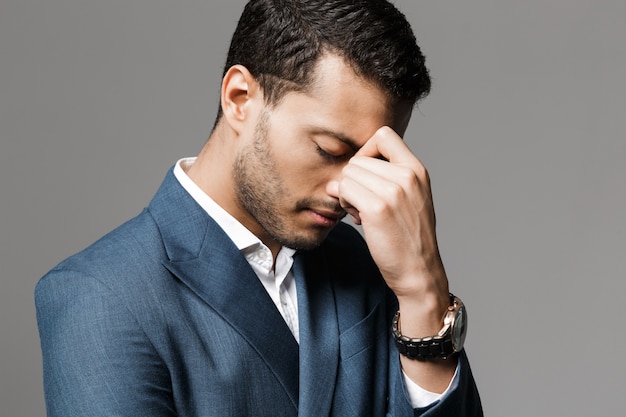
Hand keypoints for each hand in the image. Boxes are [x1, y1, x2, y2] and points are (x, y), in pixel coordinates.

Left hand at [327, 126, 457, 390]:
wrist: (419, 273)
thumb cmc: (409, 239)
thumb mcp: (409, 199)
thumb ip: (386, 179)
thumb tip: (342, 174)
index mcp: (417, 170)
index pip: (383, 136)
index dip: (366, 151)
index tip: (365, 174)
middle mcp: (408, 177)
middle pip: (358, 159)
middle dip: (353, 180)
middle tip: (361, 203)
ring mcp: (393, 191)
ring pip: (348, 174)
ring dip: (347, 192)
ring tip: (361, 212)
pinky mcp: (377, 209)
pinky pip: (343, 190)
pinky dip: (343, 202)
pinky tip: (357, 218)